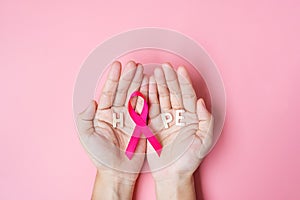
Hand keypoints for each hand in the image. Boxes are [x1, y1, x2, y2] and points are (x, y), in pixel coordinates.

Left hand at [76, 61, 147, 198]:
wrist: (117, 172)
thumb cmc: (100, 156)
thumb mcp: (87, 137)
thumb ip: (85, 118)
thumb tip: (91, 101)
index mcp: (104, 114)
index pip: (109, 92)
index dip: (114, 79)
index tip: (118, 65)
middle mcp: (118, 113)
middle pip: (124, 91)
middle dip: (129, 77)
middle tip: (135, 64)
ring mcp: (131, 118)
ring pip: (136, 96)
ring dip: (139, 83)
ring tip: (143, 70)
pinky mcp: (142, 124)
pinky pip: (146, 107)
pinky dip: (149, 96)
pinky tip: (151, 85)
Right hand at [147, 63, 213, 198]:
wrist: (172, 174)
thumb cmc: (189, 160)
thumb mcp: (203, 142)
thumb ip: (206, 121)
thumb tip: (201, 102)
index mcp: (192, 117)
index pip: (188, 95)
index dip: (183, 82)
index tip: (179, 70)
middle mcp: (179, 115)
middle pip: (174, 93)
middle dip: (169, 79)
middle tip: (164, 67)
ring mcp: (165, 118)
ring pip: (162, 98)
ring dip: (158, 85)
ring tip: (155, 72)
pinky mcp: (153, 124)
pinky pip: (151, 108)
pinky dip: (148, 97)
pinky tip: (147, 86)